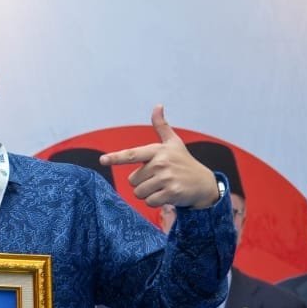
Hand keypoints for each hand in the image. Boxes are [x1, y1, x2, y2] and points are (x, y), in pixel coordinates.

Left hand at [99, 105, 218, 208]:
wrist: (204, 183)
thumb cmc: (184, 162)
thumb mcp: (173, 143)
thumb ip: (162, 126)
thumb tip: (157, 106)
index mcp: (157, 150)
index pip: (131, 154)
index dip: (116, 157)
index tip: (102, 160)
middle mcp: (161, 163)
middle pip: (132, 180)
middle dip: (142, 182)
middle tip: (158, 178)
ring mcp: (166, 178)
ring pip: (139, 192)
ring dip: (148, 193)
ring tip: (162, 186)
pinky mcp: (171, 193)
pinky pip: (149, 202)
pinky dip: (155, 202)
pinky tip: (167, 195)